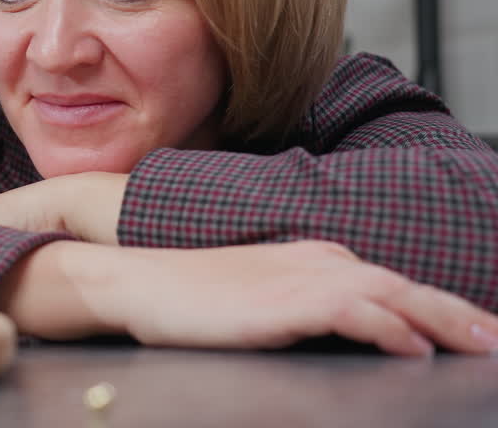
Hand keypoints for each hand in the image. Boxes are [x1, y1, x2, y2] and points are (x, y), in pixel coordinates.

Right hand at [1, 239, 497, 356]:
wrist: (140, 281)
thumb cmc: (193, 296)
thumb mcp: (262, 297)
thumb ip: (309, 306)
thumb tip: (356, 331)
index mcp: (315, 259)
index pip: (393, 283)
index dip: (442, 309)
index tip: (480, 332)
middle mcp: (317, 261)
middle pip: (406, 286)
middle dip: (460, 314)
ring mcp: (300, 278)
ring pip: (392, 295)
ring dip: (444, 319)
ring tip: (484, 344)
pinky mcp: (282, 302)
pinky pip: (351, 312)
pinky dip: (388, 326)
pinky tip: (411, 345)